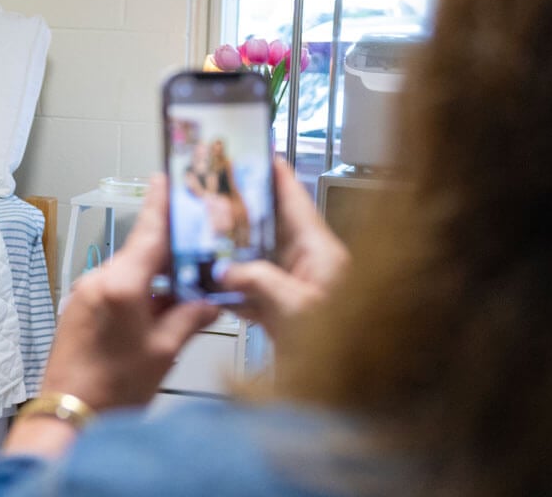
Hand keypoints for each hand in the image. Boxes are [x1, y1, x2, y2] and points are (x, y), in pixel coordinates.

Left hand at [44, 175, 219, 411]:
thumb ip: (190, 318)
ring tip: (190, 287)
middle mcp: (99, 280)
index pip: (148, 233)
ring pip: (131, 271)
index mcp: (121, 284)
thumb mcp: (164, 352)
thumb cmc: (111, 389)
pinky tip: (163, 307)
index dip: (162, 204)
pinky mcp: (81, 308)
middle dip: (173, 250)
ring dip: (159, 276)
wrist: (68, 414)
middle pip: (142, 251)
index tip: (168, 178)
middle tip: (202, 245)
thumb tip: (210, 301)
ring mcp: (86, 293)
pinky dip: (141, 291)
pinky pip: (117, 287)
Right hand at [219, 159, 349, 340]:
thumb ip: (260, 281)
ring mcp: (297, 290)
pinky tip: (208, 284)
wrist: (350, 400)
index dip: (275, 176)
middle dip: (240, 212)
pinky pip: (252, 289)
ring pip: (257, 258)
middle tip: (212, 195)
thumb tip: (227, 268)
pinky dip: (230, 285)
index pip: (296, 202)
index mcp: (322, 255)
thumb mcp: (297, 310)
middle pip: (270, 227)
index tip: (255, 152)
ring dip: (230, 250)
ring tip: (201, 235)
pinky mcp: (285, 314)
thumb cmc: (346, 353)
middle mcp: (311, 267)